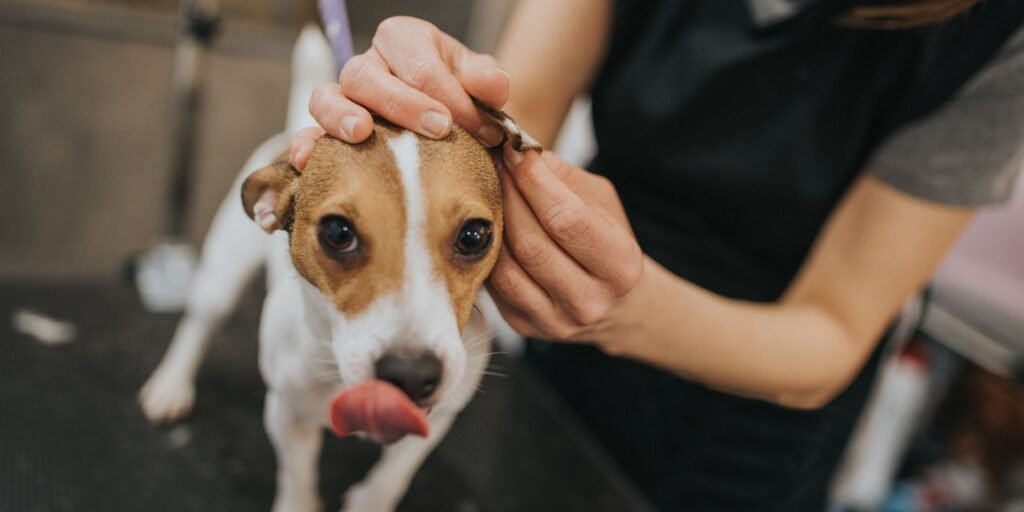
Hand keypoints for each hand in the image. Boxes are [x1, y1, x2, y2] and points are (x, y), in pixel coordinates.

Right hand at [290, 16, 510, 169]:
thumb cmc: (462, 99)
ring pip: (325, 97)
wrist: (452, 126)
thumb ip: (488, 81)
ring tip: (361, 134)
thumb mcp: (481, 85)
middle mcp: (369, 64)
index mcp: (404, 41)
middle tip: (437, 129)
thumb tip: (491, 85)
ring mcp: (344, 98)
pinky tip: (308, 162)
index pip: (419, 62)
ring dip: (341, 117)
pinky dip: (306, 147)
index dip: (450, 96)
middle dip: (401, 103)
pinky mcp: (330, 132)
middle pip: (366, 74)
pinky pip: (308, 134)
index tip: (479, 128)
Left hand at [487, 147, 644, 342]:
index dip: (535, 182)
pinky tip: (491, 227)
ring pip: (506, 267)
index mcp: (619, 267)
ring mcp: (554, 320)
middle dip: (508, 196)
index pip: (567, 220)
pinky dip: (488, 251)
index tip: (516, 152)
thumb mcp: (603, 205)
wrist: (616, 305)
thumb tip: (520, 153)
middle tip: (496, 166)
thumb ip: (565, 179)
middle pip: (531, 243)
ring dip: (493, 223)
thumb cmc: (608, 244)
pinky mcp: (525, 326)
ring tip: (491, 193)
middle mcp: (589, 301)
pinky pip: (494, 284)